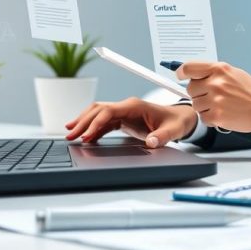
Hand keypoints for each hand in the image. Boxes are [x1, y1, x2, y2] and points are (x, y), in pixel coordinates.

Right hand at [64, 97, 197, 147]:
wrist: (181, 118)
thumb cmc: (176, 122)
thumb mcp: (173, 131)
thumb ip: (161, 137)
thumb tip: (150, 143)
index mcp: (134, 106)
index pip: (108, 111)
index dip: (95, 122)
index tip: (85, 136)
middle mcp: (126, 106)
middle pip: (98, 110)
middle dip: (82, 121)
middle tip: (69, 135)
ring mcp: (123, 112)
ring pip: (97, 113)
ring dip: (83, 122)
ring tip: (70, 132)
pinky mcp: (123, 119)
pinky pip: (104, 121)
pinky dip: (92, 128)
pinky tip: (85, 137)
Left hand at [176, 61, 250, 132]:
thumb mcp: (232, 73)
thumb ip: (213, 72)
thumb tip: (193, 74)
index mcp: (219, 69)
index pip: (189, 68)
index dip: (181, 72)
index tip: (180, 76)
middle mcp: (216, 83)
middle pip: (190, 88)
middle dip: (197, 93)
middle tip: (210, 96)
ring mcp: (216, 100)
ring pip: (195, 105)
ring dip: (204, 107)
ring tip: (219, 106)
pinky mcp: (217, 116)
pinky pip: (203, 118)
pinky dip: (210, 118)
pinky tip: (222, 114)